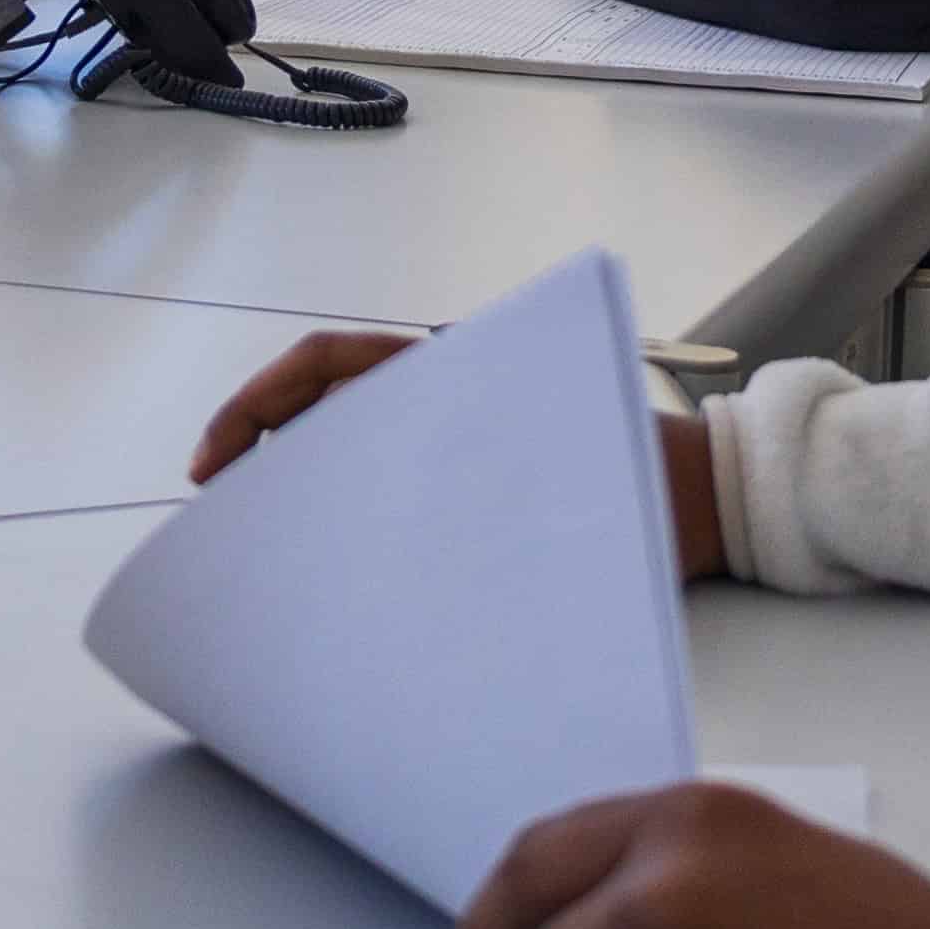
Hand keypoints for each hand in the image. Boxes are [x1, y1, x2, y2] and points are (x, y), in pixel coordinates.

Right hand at [188, 329, 722, 578]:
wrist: (714, 496)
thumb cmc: (643, 482)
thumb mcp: (541, 487)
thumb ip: (461, 507)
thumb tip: (369, 556)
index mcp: (451, 370)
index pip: (323, 366)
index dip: (255, 408)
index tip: (215, 468)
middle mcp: (449, 387)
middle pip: (325, 403)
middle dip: (261, 453)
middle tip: (224, 522)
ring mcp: (462, 424)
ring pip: (356, 441)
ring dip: (305, 483)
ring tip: (272, 550)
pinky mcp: (481, 469)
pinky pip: (399, 476)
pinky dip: (356, 505)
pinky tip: (343, 561)